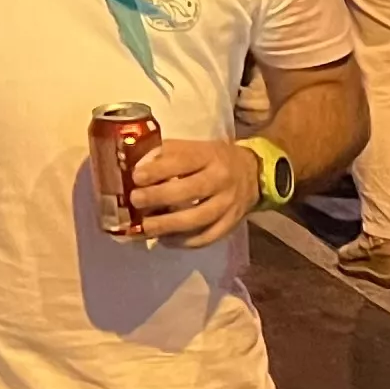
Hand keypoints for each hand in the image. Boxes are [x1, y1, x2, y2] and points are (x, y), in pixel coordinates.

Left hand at [128, 138, 264, 246]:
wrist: (253, 173)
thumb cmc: (214, 158)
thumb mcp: (194, 147)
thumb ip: (167, 154)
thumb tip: (138, 167)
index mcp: (209, 156)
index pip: (182, 162)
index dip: (158, 170)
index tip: (137, 177)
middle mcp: (221, 180)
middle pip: (189, 192)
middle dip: (159, 197)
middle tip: (136, 201)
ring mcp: (228, 204)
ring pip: (198, 219)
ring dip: (169, 225)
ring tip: (146, 227)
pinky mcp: (231, 224)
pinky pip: (208, 237)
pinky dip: (185, 242)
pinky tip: (166, 240)